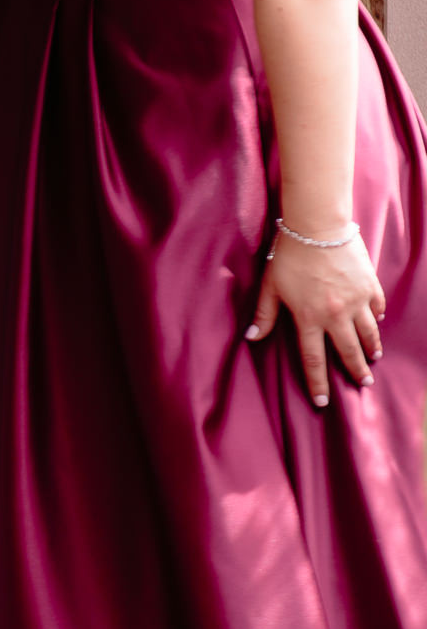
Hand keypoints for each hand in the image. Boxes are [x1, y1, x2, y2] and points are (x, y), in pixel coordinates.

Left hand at [248, 228, 384, 406]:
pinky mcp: (369, 284)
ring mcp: (356, 299)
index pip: (313, 359)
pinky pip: (375, 307)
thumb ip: (265, 315)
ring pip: (367, 332)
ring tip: (373, 360)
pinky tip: (375, 325)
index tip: (323, 402)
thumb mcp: (270, 287)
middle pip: (347, 351)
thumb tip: (252, 338)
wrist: (318, 226)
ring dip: (370, 348)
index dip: (318, 383)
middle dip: (355, 371)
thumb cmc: (289, 256)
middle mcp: (335, 314)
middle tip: (363, 385)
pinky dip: (376, 319)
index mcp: (308, 319)